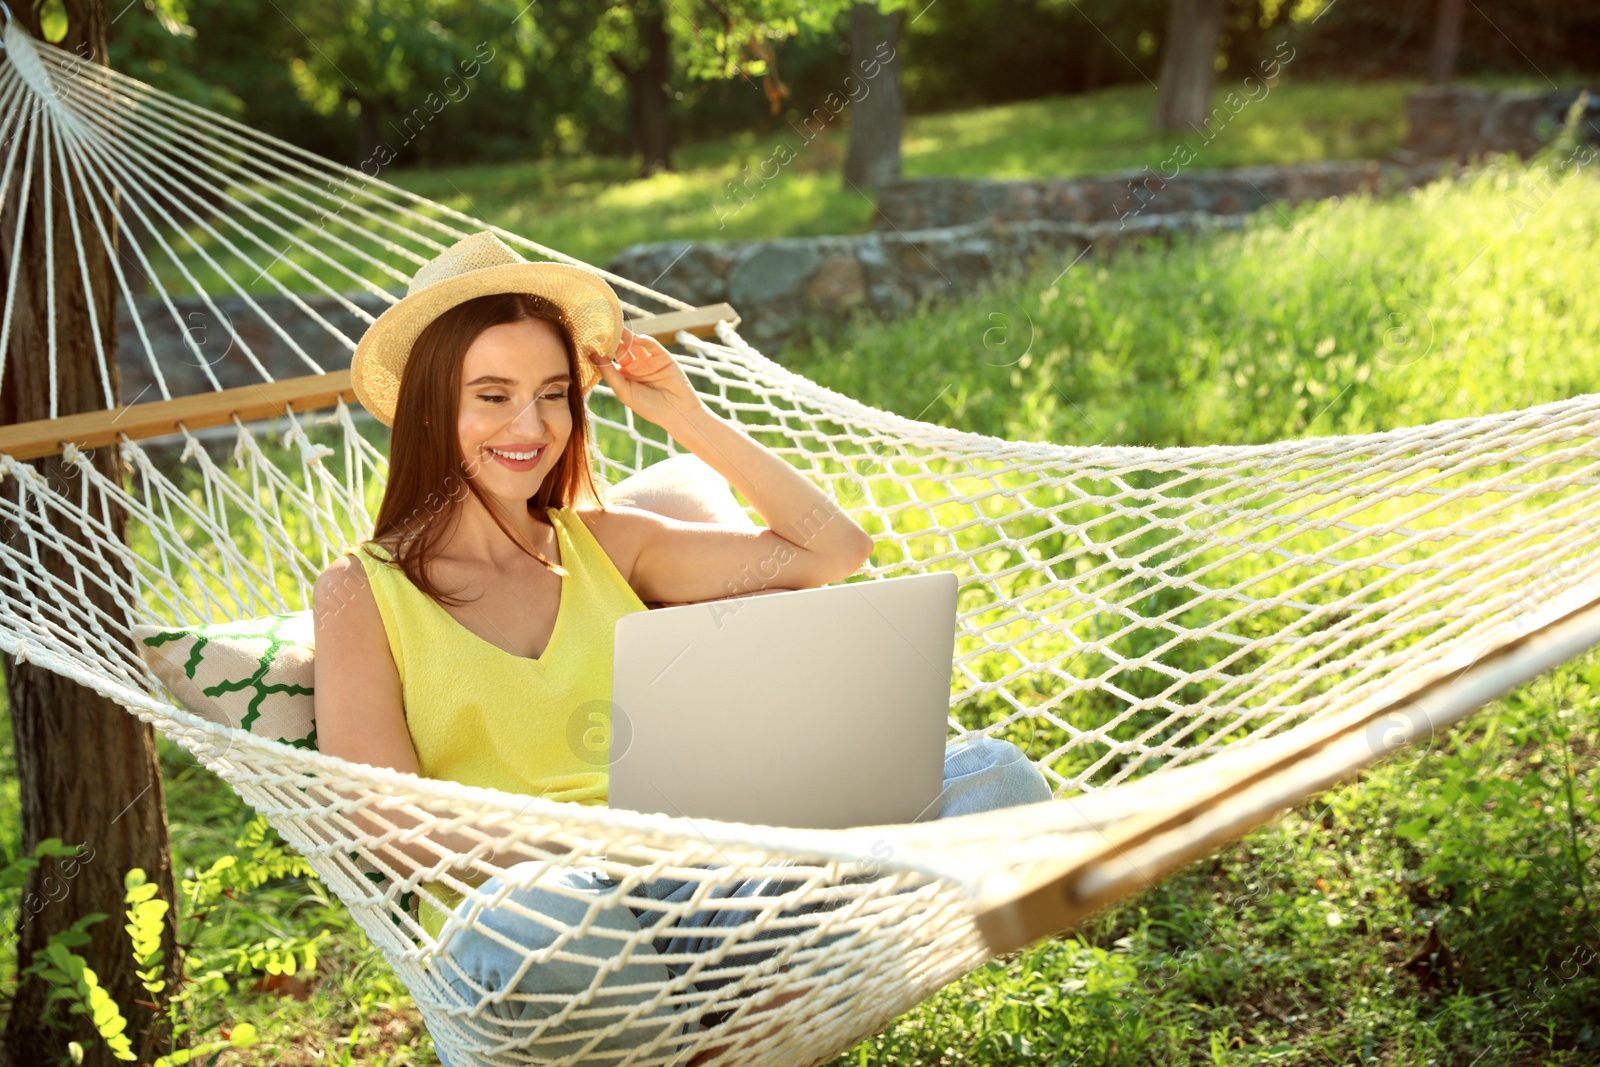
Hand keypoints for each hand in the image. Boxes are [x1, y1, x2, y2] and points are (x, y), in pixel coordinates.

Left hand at [591, 328, 705, 431]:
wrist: (677, 412)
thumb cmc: (649, 407)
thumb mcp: (624, 392)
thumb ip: (609, 374)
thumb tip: (593, 355)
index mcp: (624, 375)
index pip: (609, 359)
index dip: (601, 351)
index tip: (589, 341)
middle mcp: (635, 365)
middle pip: (620, 348)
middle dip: (612, 340)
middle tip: (601, 329)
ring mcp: (649, 359)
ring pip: (634, 344)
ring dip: (626, 336)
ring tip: (616, 329)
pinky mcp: (662, 356)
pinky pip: (651, 345)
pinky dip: (644, 340)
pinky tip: (636, 339)